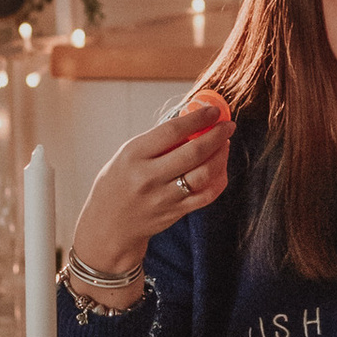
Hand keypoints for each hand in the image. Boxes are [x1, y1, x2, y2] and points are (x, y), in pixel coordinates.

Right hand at [69, 92, 232, 278]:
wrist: (108, 225)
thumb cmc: (118, 182)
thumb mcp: (127, 155)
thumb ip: (158, 139)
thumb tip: (193, 117)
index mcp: (133, 156)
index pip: (172, 131)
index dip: (197, 118)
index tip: (214, 111)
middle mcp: (148, 177)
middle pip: (193, 152)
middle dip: (216, 135)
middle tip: (228, 125)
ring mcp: (163, 198)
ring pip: (204, 174)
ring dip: (221, 156)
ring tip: (224, 144)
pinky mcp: (175, 213)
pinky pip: (207, 195)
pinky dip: (219, 179)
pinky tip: (220, 168)